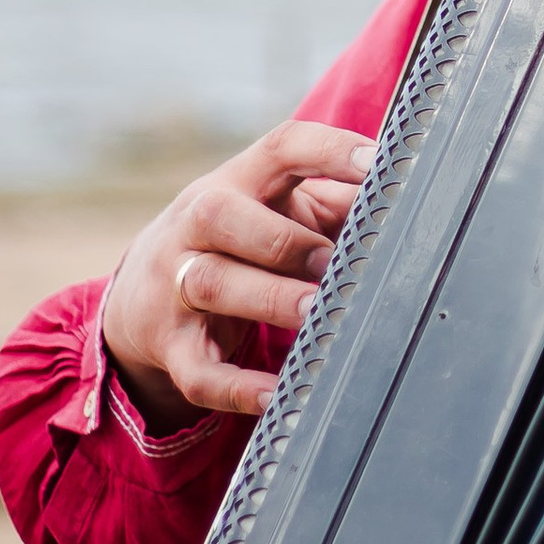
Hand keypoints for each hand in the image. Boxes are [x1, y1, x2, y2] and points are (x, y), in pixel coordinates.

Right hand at [100, 122, 376, 428]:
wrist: (137, 299)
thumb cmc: (236, 245)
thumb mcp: (271, 212)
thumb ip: (334, 206)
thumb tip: (407, 205)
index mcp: (234, 182)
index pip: (279, 149)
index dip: (329, 150)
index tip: (380, 163)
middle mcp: (194, 227)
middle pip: (220, 214)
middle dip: (283, 239)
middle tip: (335, 263)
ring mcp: (173, 286)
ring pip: (209, 284)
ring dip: (268, 299)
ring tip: (317, 316)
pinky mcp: (170, 348)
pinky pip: (198, 370)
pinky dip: (238, 388)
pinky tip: (280, 394)